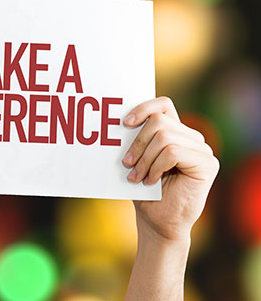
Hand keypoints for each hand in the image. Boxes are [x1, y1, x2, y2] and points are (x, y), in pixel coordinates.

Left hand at [123, 97, 219, 241]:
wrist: (157, 222)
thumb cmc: (144, 191)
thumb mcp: (136, 160)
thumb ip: (136, 140)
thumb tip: (120, 121)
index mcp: (175, 132)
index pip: (163, 105)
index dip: (143, 108)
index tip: (125, 123)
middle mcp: (191, 137)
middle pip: (159, 122)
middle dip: (137, 143)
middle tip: (127, 163)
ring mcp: (202, 149)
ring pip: (164, 137)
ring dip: (145, 159)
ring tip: (137, 176)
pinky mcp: (207, 163)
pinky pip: (173, 152)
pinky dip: (156, 167)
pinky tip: (152, 180)